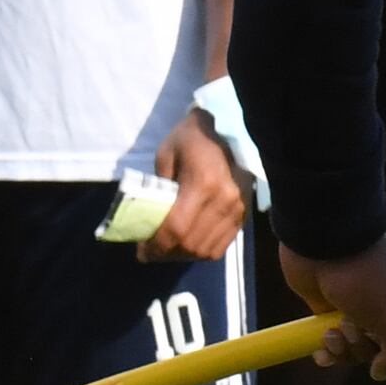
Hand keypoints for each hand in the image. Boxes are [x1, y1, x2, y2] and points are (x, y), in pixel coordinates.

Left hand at [140, 108, 248, 260]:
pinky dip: (201, 251)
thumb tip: (150, 221)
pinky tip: (188, 245)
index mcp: (203, 183)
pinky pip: (221, 246)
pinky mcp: (244, 215)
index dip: (157, 245)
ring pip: (206, 250)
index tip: (141, 252)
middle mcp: (224, 200)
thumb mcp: (165, 155)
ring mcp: (238, 209)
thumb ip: (158, 189)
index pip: (177, 227)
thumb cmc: (192, 138)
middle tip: (151, 251)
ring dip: (183, 255)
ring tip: (168, 249)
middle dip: (167, 253)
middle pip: (191, 243)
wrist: (231, 129)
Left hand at [277, 234, 385, 378]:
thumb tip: (380, 373)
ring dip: (347, 349)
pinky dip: (330, 350)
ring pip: (360, 347)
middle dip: (368, 348)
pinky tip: (322, 349)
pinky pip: (336, 342)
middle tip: (354, 327)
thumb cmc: (369, 277)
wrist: (322, 241)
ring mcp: (361, 302)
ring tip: (334, 330)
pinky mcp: (332, 304)